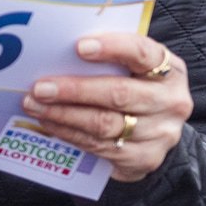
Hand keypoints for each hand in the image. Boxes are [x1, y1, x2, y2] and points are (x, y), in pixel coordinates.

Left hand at [21, 32, 190, 182]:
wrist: (158, 130)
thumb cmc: (135, 85)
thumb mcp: (133, 66)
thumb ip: (109, 56)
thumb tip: (58, 47)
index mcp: (170, 69)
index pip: (143, 53)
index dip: (112, 48)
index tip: (79, 47)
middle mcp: (171, 102)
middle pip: (119, 94)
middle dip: (74, 90)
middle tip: (40, 87)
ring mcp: (161, 134)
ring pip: (105, 124)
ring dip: (64, 115)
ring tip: (35, 105)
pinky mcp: (145, 158)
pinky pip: (101, 147)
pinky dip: (70, 134)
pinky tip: (49, 123)